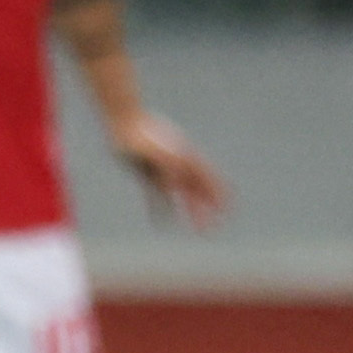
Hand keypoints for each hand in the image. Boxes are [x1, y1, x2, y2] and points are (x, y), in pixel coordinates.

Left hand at [113, 111, 229, 230]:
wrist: (124, 122)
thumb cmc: (141, 135)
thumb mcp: (155, 151)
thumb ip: (167, 164)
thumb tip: (176, 181)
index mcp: (186, 157)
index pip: (207, 180)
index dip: (218, 195)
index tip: (227, 211)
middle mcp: (180, 164)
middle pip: (197, 191)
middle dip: (205, 211)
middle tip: (211, 231)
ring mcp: (165, 169)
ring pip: (183, 195)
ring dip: (191, 211)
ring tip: (198, 229)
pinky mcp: (148, 173)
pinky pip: (157, 195)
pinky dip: (161, 208)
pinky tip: (161, 223)